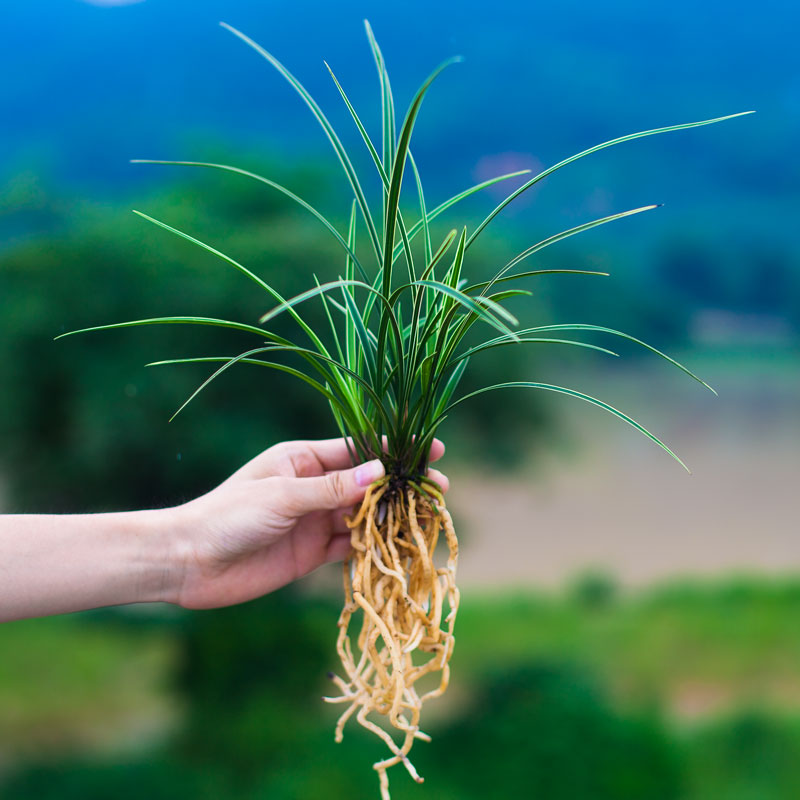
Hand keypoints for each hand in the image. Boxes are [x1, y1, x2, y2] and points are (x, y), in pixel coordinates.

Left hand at [168, 438, 447, 609]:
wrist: (190, 562)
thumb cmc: (229, 515)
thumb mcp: (282, 496)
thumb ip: (331, 489)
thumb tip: (379, 472)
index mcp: (302, 459)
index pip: (357, 450)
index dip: (394, 450)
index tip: (430, 450)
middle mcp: (312, 487)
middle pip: (367, 484)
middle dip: (402, 487)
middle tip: (439, 490)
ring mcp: (313, 520)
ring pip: (363, 515)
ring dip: (392, 517)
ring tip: (427, 519)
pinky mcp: (311, 553)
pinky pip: (349, 546)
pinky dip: (371, 546)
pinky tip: (395, 547)